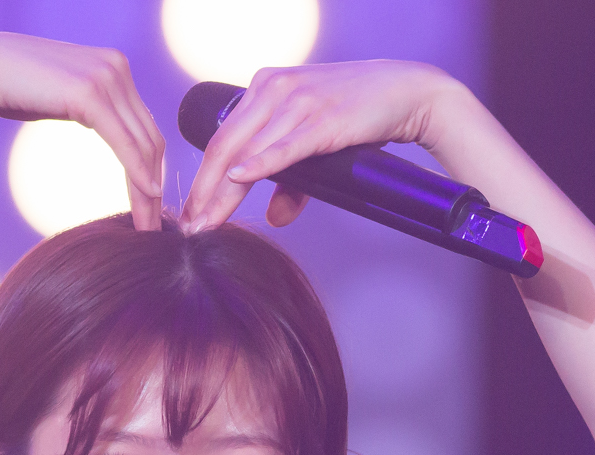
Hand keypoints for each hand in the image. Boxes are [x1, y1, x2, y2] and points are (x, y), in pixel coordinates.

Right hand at [0, 33, 164, 229]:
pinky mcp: (91, 93)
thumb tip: (99, 124)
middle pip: (150, 138)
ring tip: (148, 225)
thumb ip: (87, 106)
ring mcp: (106, 77)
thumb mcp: (60, 97)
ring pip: (142, 145)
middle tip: (156, 226)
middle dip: (154, 187)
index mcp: (113, 66)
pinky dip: (137, 174)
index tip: (152, 204)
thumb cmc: (7, 86)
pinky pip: (124, 143)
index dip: (151, 168)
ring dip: (148, 190)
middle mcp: (117, 67)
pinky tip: (146, 198)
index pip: (143, 126)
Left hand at [176, 59, 460, 231]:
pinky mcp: (321, 118)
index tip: (189, 213)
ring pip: (246, 151)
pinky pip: (283, 146)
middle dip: (202, 192)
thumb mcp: (316, 144)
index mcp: (264, 89)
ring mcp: (296, 101)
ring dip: (222, 192)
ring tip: (206, 223)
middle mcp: (273, 89)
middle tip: (188, 227)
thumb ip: (292, 181)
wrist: (406, 92)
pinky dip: (260, 164)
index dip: (201, 179)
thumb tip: (275, 217)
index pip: (221, 139)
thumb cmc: (359, 115)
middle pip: (224, 146)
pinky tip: (238, 180)